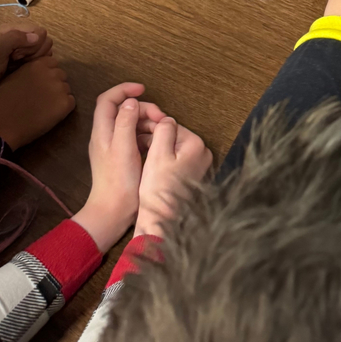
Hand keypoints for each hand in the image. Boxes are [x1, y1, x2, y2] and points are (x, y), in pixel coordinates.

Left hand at [0, 24, 52, 107]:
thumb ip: (13, 39)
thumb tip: (36, 38)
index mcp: (14, 30)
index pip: (41, 32)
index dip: (34, 44)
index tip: (17, 55)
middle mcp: (21, 38)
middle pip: (45, 41)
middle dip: (35, 53)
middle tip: (17, 61)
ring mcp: (26, 50)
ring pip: (46, 51)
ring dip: (36, 60)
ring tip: (19, 67)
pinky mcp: (28, 62)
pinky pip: (43, 60)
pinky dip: (36, 66)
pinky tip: (23, 71)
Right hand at [0, 55, 74, 148]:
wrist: (1, 126)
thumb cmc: (1, 103)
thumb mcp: (11, 77)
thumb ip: (28, 70)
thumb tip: (37, 72)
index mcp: (38, 65)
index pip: (53, 63)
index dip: (47, 74)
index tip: (40, 83)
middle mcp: (52, 73)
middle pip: (61, 75)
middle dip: (54, 84)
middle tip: (42, 97)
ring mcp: (60, 88)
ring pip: (66, 89)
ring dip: (58, 96)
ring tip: (44, 107)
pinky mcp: (65, 104)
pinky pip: (70, 102)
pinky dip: (63, 108)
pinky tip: (50, 114)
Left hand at [74, 83, 166, 252]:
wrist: (113, 213)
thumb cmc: (118, 182)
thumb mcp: (124, 148)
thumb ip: (126, 122)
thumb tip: (130, 102)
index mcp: (102, 132)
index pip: (108, 100)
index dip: (124, 89)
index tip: (143, 89)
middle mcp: (106, 136)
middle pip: (123, 110)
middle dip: (143, 108)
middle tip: (161, 117)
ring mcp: (114, 147)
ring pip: (132, 123)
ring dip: (148, 122)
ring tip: (163, 130)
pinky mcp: (123, 157)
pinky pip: (136, 137)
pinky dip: (148, 135)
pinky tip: (158, 142)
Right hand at [135, 117, 212, 237]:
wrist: (161, 222)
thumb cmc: (158, 189)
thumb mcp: (158, 154)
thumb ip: (163, 130)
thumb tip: (166, 119)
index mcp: (197, 145)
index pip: (172, 125)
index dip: (152, 127)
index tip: (136, 129)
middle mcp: (204, 154)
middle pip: (175, 137)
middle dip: (156, 137)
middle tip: (136, 140)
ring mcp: (200, 166)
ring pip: (175, 148)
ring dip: (159, 148)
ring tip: (141, 152)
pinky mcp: (193, 176)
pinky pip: (177, 161)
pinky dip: (165, 160)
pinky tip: (151, 165)